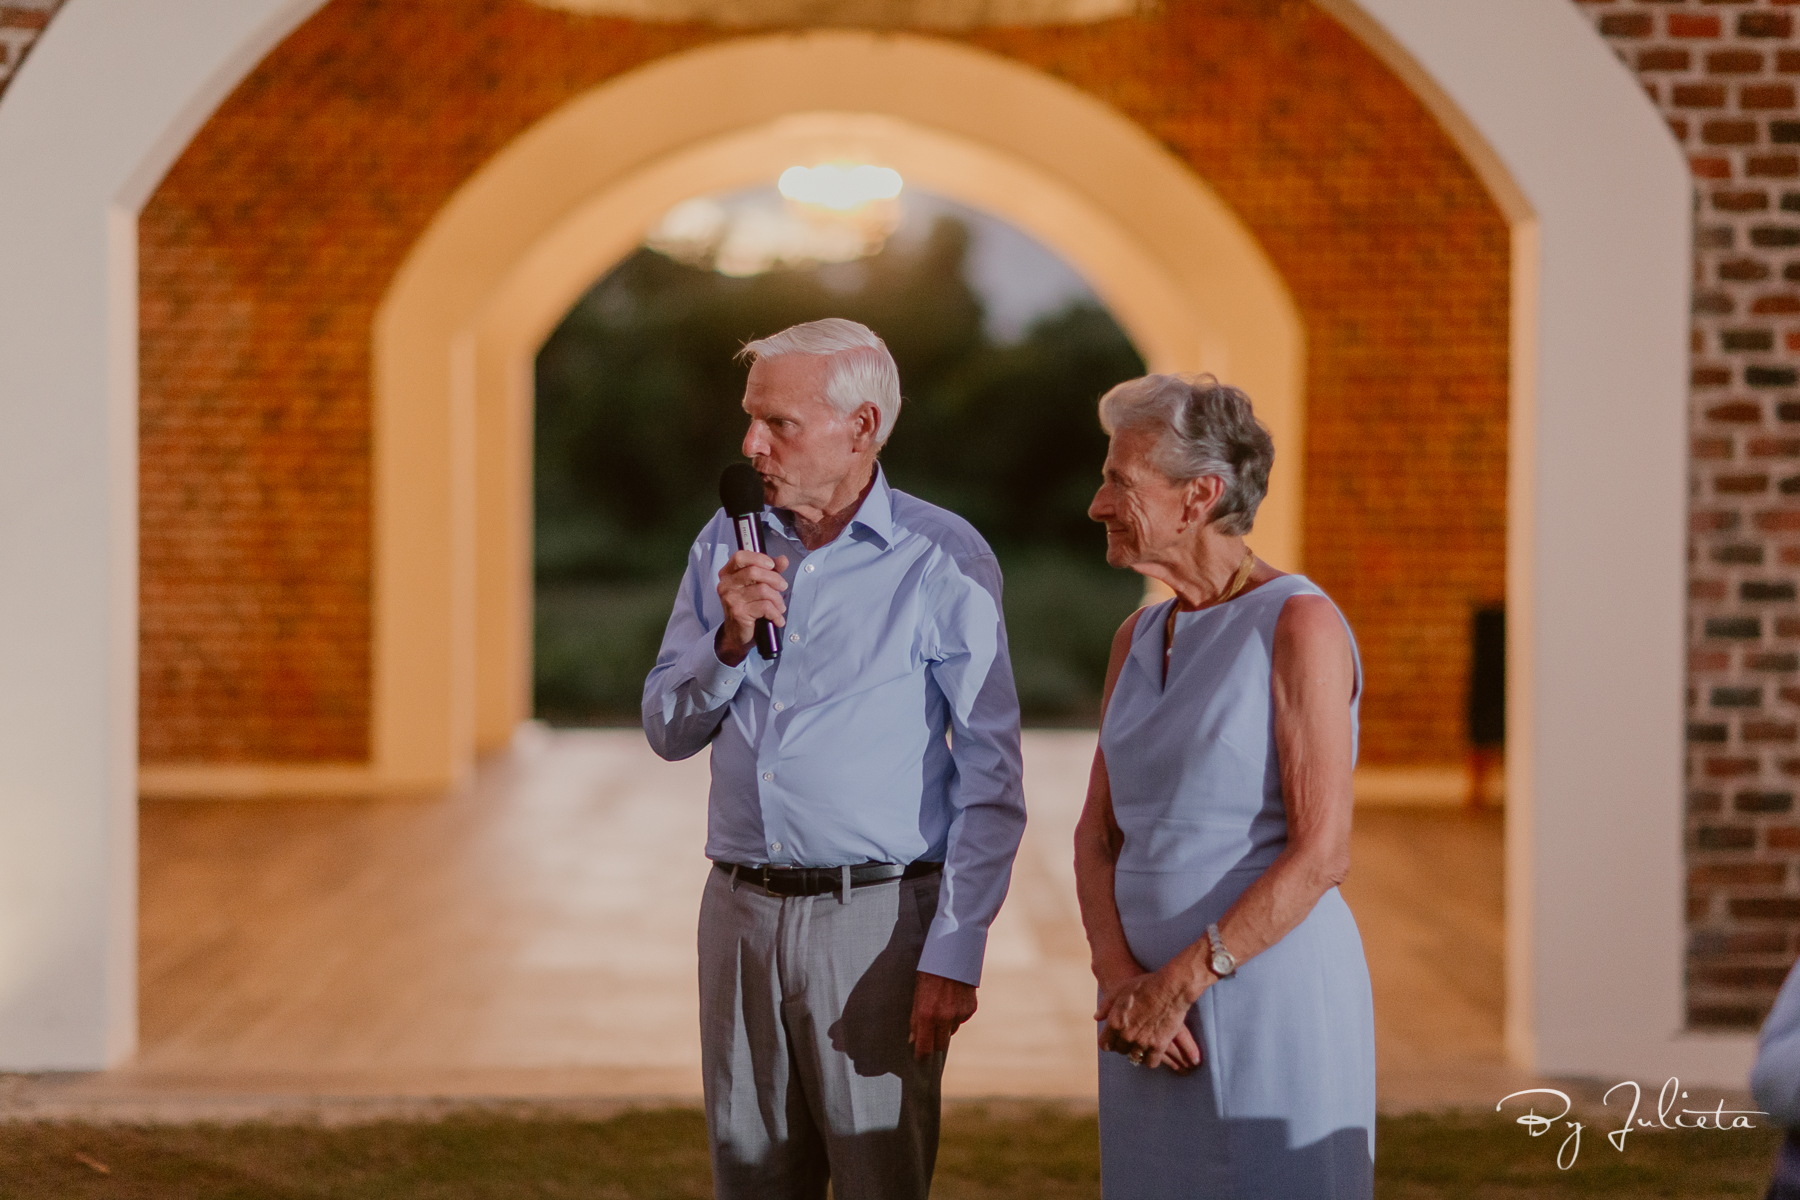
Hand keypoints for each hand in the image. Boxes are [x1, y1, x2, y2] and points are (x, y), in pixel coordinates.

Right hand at [715, 550, 789, 665]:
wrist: (738, 633)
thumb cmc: (748, 606)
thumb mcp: (758, 584)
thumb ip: (771, 570)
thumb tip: (783, 560)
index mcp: (728, 573)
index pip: (740, 557)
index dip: (758, 558)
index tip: (772, 565)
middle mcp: (726, 584)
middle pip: (754, 572)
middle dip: (774, 579)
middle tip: (783, 587)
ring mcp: (731, 598)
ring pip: (763, 590)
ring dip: (777, 599)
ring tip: (780, 607)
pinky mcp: (738, 612)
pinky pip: (765, 606)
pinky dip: (776, 613)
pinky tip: (778, 618)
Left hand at [909, 972, 976, 1057]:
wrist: (952, 954)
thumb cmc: (929, 972)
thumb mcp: (916, 994)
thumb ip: (915, 1019)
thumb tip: (913, 1039)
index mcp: (927, 1014)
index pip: (925, 1047)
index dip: (921, 1055)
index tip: (919, 1058)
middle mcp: (945, 1017)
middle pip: (941, 1044)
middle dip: (935, 1041)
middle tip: (930, 1033)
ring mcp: (959, 1013)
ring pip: (952, 1030)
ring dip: (946, 1025)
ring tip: (942, 1007)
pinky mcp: (970, 1008)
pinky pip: (962, 1019)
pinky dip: (957, 1014)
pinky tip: (953, 1000)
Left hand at [1096, 967, 1202, 1071]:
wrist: (1171, 988)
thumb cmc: (1145, 985)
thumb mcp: (1120, 990)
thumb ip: (1106, 1005)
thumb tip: (1097, 1017)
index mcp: (1115, 1022)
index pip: (1105, 1044)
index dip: (1109, 1042)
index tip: (1114, 1039)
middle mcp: (1126, 1035)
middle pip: (1120, 1050)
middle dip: (1124, 1045)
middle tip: (1132, 1037)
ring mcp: (1142, 1042)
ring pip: (1135, 1057)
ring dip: (1137, 1052)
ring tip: (1142, 1044)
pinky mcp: (1158, 1046)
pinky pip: (1151, 1062)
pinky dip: (1151, 1058)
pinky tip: (1153, 1051)